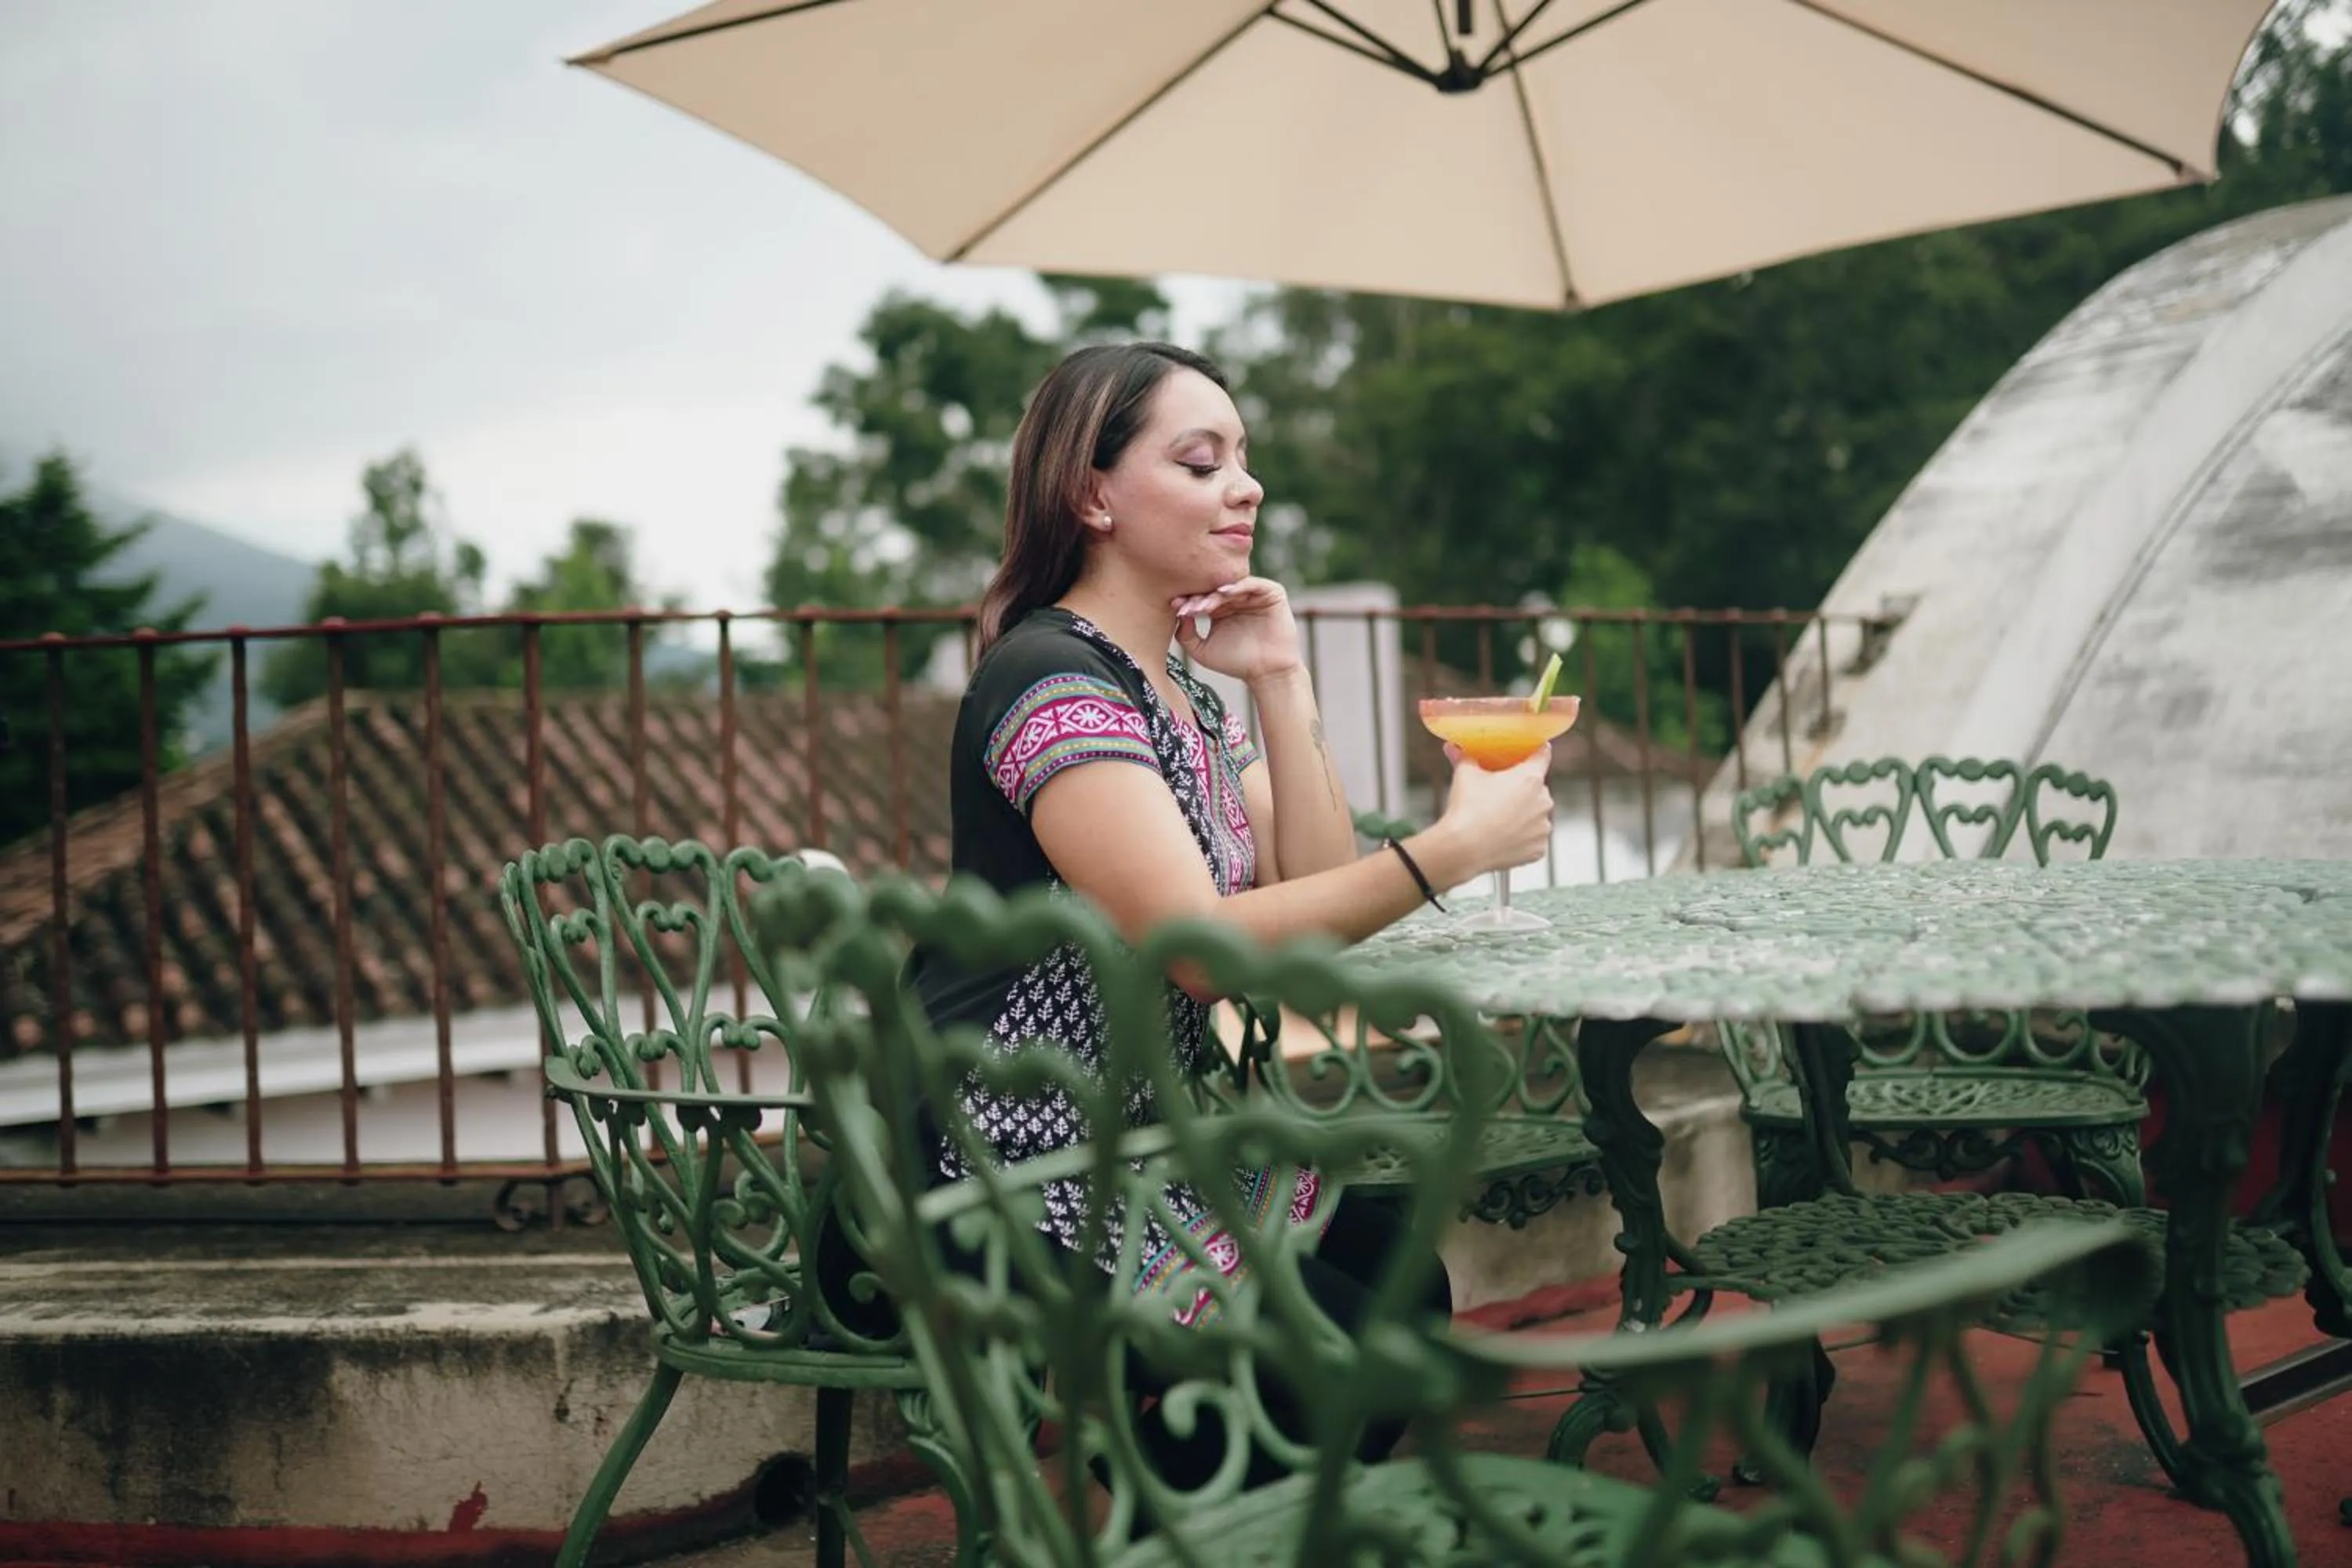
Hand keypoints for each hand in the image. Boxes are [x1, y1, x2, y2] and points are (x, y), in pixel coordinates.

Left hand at [1172, 577, 1301, 684]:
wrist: (1268, 672)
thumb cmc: (1236, 663)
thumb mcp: (1203, 651)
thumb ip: (1185, 636)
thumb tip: (1179, 616)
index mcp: (1220, 609)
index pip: (1202, 597)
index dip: (1188, 601)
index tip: (1175, 606)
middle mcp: (1236, 599)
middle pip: (1214, 589)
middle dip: (1200, 597)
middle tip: (1189, 606)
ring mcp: (1254, 595)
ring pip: (1231, 586)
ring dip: (1215, 594)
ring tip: (1204, 605)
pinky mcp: (1271, 593)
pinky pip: (1252, 584)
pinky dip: (1238, 586)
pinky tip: (1223, 593)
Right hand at [1435, 743, 1554, 875]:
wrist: (1464, 848)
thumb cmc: (1467, 810)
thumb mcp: (1465, 775)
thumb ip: (1465, 757)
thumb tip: (1454, 748)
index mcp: (1530, 778)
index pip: (1543, 755)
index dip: (1536, 751)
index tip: (1533, 750)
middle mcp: (1543, 801)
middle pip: (1537, 787)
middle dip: (1521, 788)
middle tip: (1500, 791)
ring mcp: (1543, 826)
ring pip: (1536, 813)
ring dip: (1523, 813)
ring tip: (1498, 818)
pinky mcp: (1539, 848)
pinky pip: (1533, 837)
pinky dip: (1522, 837)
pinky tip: (1503, 836)